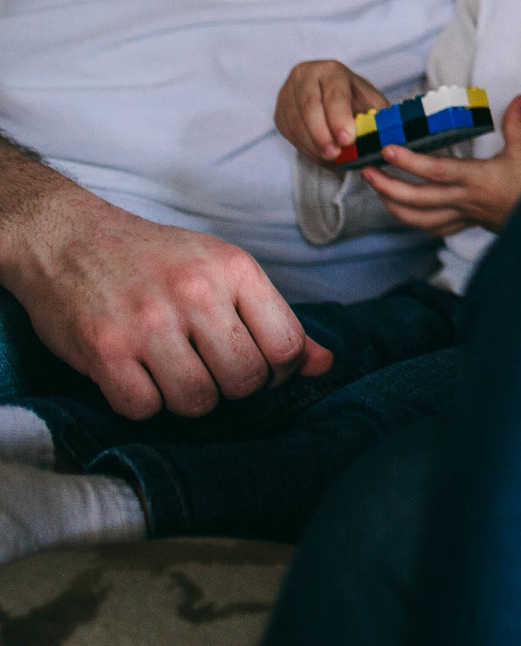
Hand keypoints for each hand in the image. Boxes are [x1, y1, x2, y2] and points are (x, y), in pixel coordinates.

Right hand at [0, 153, 331, 418]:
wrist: (68, 237)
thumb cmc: (157, 259)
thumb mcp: (225, 272)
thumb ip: (277, 321)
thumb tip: (325, 365)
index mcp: (235, 270)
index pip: (286, 347)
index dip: (279, 371)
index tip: (257, 364)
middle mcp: (195, 293)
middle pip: (246, 380)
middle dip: (234, 387)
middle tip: (211, 369)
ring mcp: (147, 322)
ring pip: (198, 400)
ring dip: (189, 398)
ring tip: (174, 372)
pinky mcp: (104, 349)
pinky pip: (143, 407)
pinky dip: (143, 403)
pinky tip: (138, 376)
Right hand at [274, 59, 385, 164]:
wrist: (335, 97)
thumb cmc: (357, 100)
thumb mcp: (372, 103)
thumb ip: (378, 117)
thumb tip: (384, 137)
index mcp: (332, 70)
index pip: (334, 94)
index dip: (339, 118)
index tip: (347, 140)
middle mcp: (305, 75)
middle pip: (309, 106)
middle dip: (323, 134)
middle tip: (335, 154)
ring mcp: (288, 92)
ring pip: (295, 121)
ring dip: (312, 145)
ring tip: (330, 160)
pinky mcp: (279, 111)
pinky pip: (288, 132)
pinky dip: (305, 148)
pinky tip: (320, 158)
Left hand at [364, 95, 520, 235]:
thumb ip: (516, 123)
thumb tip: (520, 97)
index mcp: (475, 179)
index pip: (435, 171)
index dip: (409, 161)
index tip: (387, 150)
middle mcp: (463, 199)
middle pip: (416, 198)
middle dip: (387, 186)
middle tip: (366, 172)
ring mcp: (462, 214)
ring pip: (418, 218)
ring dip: (393, 206)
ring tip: (377, 190)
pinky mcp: (465, 223)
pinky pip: (432, 228)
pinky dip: (413, 221)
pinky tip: (402, 211)